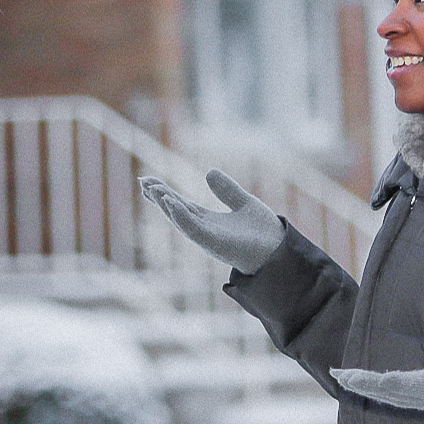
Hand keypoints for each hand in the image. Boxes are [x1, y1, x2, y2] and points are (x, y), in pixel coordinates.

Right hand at [138, 169, 284, 275]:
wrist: (281, 251)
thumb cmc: (264, 232)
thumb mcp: (243, 202)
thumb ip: (226, 190)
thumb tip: (208, 172)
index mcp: (209, 221)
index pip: (181, 205)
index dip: (165, 193)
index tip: (148, 181)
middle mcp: (204, 230)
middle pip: (176, 211)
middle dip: (159, 198)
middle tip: (143, 181)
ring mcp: (208, 238)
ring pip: (181, 219)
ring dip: (166, 205)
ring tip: (153, 189)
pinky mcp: (215, 243)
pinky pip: (194, 229)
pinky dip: (181, 216)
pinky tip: (172, 203)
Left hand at [332, 332, 423, 418]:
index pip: (408, 384)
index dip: (393, 382)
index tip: (378, 379)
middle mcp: (419, 396)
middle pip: (386, 391)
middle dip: (363, 383)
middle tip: (341, 375)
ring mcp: (413, 399)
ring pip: (381, 394)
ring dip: (359, 385)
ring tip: (339, 376)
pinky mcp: (410, 398)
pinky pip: (383, 394)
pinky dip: (366, 387)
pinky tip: (352, 381)